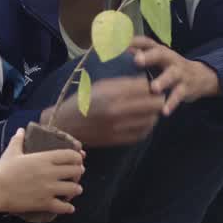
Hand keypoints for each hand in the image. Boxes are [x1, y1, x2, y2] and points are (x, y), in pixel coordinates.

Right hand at [0, 128, 84, 214]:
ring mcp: (49, 188)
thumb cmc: (3, 169)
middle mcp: (51, 172)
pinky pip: (63, 206)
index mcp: (45, 158)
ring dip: (76, 189)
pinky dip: (68, 207)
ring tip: (75, 190)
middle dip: (78, 173)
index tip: (78, 160)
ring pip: (73, 189)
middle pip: (76, 171)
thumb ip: (18, 140)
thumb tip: (20, 130)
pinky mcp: (45, 202)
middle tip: (77, 175)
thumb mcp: (12, 152)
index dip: (78, 158)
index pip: (70, 155)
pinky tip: (69, 207)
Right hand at [45, 76, 163, 146]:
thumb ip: (123, 83)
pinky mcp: (117, 140)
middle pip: (154, 104)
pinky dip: (146, 126)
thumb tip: (146, 82)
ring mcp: (117, 128)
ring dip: (153, 114)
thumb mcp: (100, 86)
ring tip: (148, 109)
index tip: (149, 86)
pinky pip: (142, 133)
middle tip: (154, 97)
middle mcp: (116, 111)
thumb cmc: (83, 101)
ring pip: (151, 119)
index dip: (149, 85)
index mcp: (110, 93)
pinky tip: (142, 121)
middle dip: (157, 99)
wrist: (65, 125)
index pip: (144, 87)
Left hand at [130, 36, 220, 115]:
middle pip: (160, 53)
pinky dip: (172, 103)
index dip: (135, 41)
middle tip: (137, 60)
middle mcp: (170, 58)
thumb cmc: (170, 67)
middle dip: (149, 56)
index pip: (147, 42)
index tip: (122, 44)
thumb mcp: (158, 59)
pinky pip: (179, 95)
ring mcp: (179, 73)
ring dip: (163, 81)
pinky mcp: (186, 87)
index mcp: (160, 51)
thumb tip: (116, 52)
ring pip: (172, 75)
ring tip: (154, 89)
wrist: (201, 77)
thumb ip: (139, 55)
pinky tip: (164, 111)